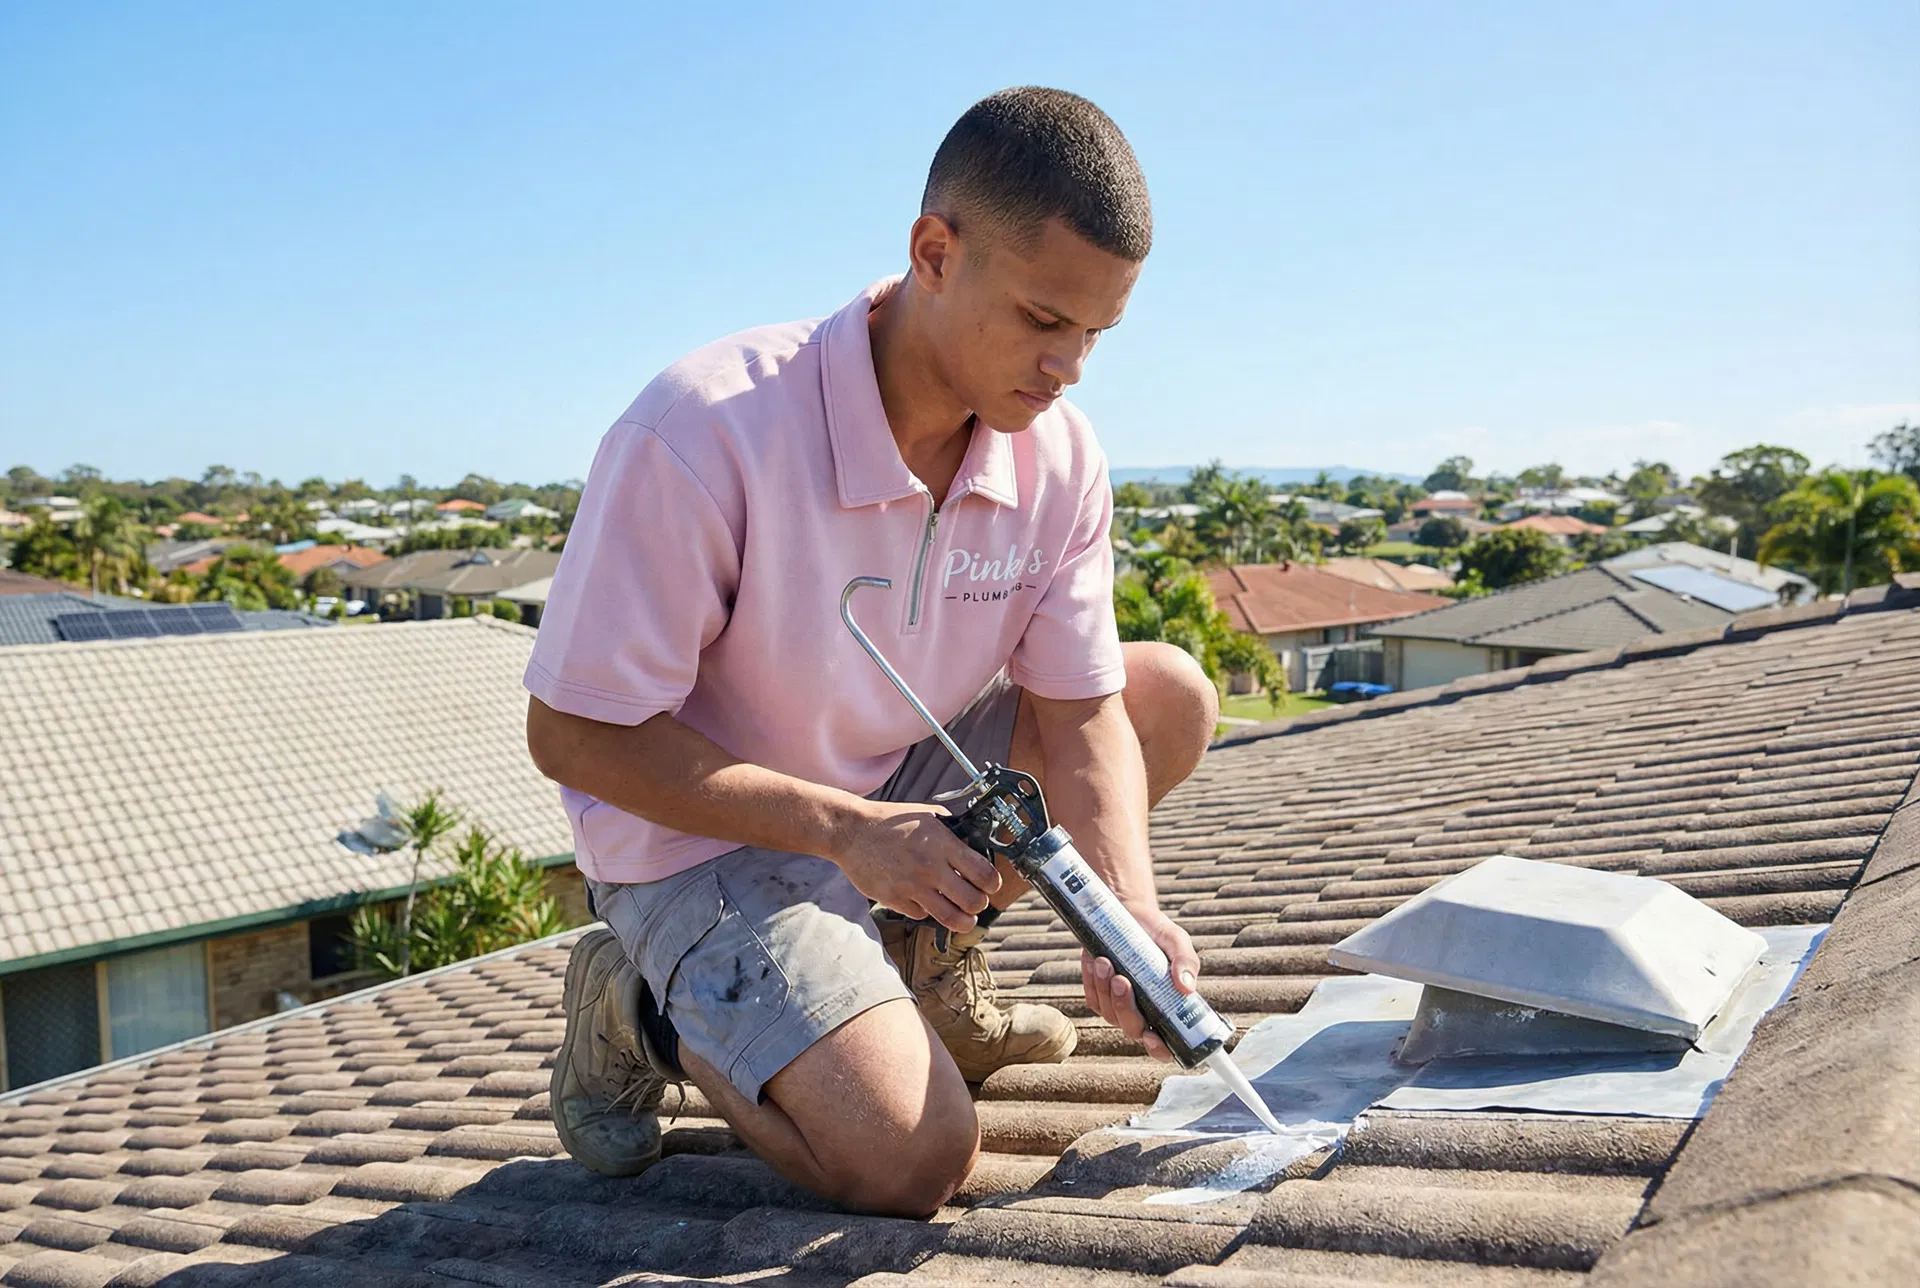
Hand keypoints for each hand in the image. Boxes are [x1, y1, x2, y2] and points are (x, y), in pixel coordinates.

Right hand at [830, 800, 1000, 932]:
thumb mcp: (928, 816)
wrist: (852, 831)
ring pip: (951, 918)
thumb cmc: (891, 821)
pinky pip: (921, 915)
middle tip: (976, 902)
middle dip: (979, 905)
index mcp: (943, 844)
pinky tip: (923, 899)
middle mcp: (930, 867)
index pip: (984, 874)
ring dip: (962, 920)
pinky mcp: (894, 899)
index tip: (990, 885)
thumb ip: (954, 832)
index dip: (992, 884)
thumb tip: (976, 848)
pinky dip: (926, 911)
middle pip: (972, 902)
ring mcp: (912, 886)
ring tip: (964, 918)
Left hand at [1081, 904, 1198, 1061]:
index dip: (1159, 1049)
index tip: (1151, 1036)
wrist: (1131, 913)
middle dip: (1125, 1007)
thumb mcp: (1177, 942)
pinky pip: (1092, 998)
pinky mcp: (1099, 994)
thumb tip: (1186, 986)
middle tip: (1122, 979)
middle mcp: (1144, 1013)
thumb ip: (1186, 962)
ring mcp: (1119, 1006)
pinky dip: (1092, 982)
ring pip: (1109, 1013)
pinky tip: (1094, 961)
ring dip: (1105, 990)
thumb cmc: (1158, 933)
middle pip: (1132, 1029)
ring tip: (1105, 961)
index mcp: (1167, 1009)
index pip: (1164, 1045)